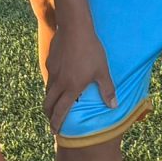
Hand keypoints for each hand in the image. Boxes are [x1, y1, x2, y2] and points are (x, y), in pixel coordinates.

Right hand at [41, 16, 116, 133]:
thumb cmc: (91, 50)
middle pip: (49, 103)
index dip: (57, 122)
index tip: (55, 131)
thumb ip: (107, 89)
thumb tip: (113, 106)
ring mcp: (52, 72)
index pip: (61, 111)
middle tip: (51, 120)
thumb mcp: (102, 71)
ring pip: (48, 91)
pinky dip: (51, 84)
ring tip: (53, 104)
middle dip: (49, 114)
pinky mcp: (50, 61)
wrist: (75, 29)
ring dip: (49, 100)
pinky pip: (49, 77)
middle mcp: (59, 83)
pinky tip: (57, 81)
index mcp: (71, 88)